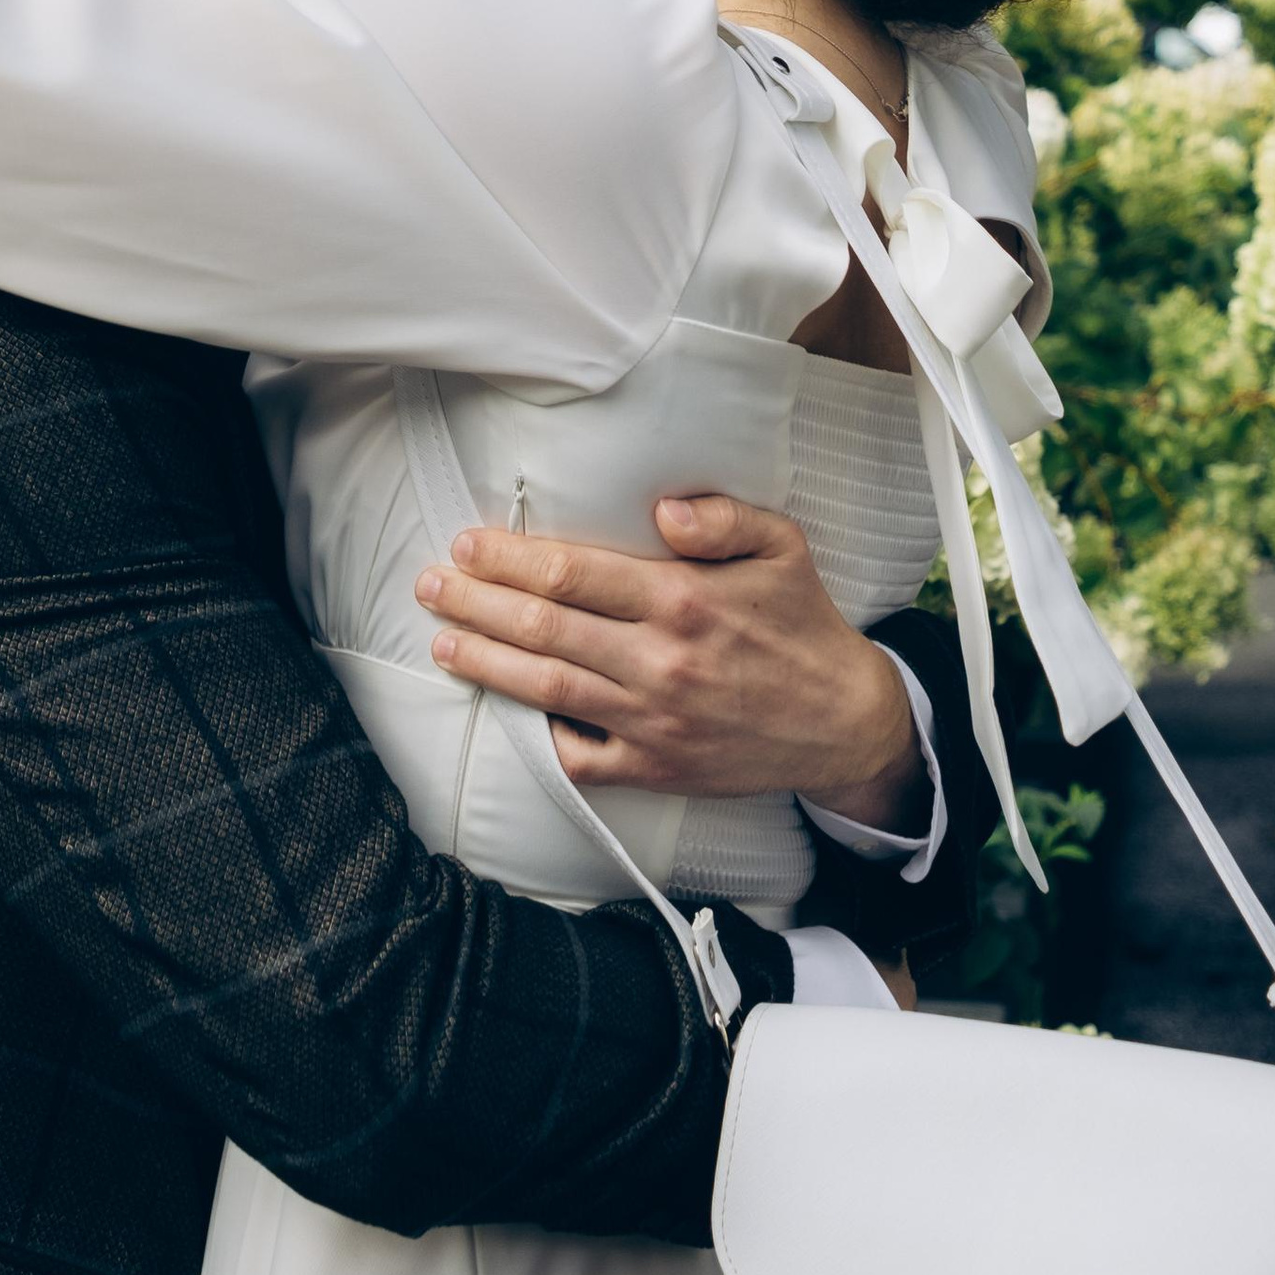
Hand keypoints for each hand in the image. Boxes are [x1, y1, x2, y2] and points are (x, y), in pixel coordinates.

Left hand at [415, 495, 924, 823]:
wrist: (843, 722)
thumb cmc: (804, 624)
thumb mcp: (782, 547)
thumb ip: (723, 517)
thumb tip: (660, 507)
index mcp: (683, 599)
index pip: (573, 573)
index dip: (510, 558)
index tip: (467, 544)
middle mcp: (660, 660)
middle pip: (544, 626)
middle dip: (477, 602)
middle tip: (431, 584)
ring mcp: (652, 720)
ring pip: (547, 686)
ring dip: (487, 660)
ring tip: (443, 639)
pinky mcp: (654, 767)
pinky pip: (578, 757)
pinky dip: (536, 736)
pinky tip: (501, 712)